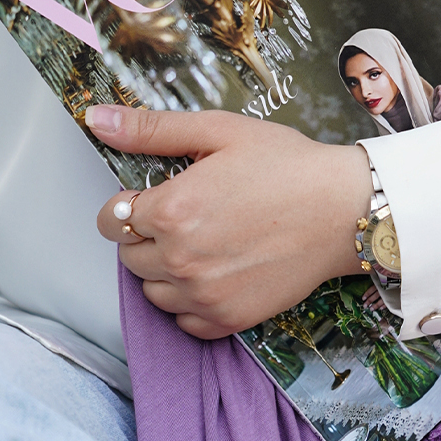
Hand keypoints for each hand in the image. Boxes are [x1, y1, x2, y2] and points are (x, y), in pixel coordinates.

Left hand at [90, 106, 370, 339]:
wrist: (343, 210)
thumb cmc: (286, 165)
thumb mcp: (218, 131)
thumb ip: (151, 129)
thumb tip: (97, 119)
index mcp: (170, 209)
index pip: (111, 217)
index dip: (131, 203)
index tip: (160, 194)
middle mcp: (179, 259)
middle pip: (128, 255)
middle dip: (146, 233)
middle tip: (190, 213)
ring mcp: (202, 295)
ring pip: (150, 290)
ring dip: (164, 268)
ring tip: (203, 240)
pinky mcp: (226, 319)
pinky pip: (182, 321)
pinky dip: (189, 301)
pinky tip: (216, 270)